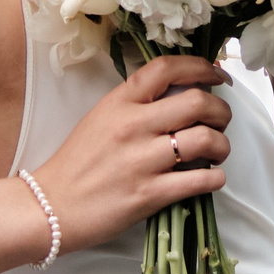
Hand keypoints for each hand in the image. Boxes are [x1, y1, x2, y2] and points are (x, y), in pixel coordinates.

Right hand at [25, 56, 231, 256]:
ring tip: (218, 152)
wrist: (51, 205)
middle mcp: (133, 125)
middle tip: (221, 121)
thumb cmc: (77, 162)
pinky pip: (199, 181)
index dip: (200, 67)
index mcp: (120, 102)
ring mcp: (142, 161)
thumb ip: (135, 104)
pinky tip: (210, 178)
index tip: (216, 76)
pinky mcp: (149, 194)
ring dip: (222, 146)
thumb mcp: (101, 118)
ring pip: (205, 140)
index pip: (167, 69)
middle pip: (197, 103)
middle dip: (221, 111)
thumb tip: (178, 96)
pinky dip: (214, 179)